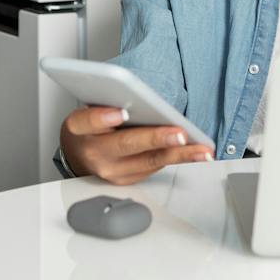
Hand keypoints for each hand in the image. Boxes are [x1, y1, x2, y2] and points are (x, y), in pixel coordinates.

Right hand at [60, 106, 214, 184]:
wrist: (78, 156)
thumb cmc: (87, 128)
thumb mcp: (86, 110)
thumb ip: (106, 104)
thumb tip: (138, 99)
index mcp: (79, 129)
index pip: (88, 122)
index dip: (103, 117)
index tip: (120, 112)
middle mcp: (95, 153)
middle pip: (126, 145)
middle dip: (156, 139)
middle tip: (180, 134)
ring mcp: (111, 171)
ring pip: (148, 161)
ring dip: (178, 154)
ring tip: (201, 149)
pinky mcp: (126, 181)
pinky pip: (154, 168)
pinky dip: (176, 158)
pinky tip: (195, 153)